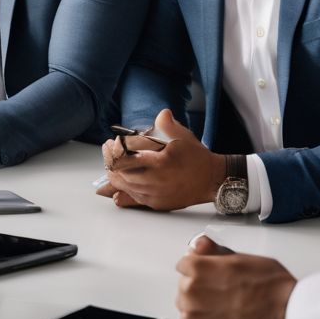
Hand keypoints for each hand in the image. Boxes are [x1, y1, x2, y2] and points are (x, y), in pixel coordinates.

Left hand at [101, 109, 223, 210]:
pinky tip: (116, 190)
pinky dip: (122, 193)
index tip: (111, 143)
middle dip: (110, 162)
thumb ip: (167, 124)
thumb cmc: (197, 158)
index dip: (113, 150)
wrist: (211, 180)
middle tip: (108, 152)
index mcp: (159, 163)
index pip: (125, 158)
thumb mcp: (183, 136)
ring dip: (114, 176)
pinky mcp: (156, 203)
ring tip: (112, 166)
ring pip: (124, 188)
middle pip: (120, 174)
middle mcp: (155, 181)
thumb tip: (161, 114)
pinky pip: (133, 200)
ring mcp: (155, 195)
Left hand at [176, 235, 294, 318]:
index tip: (206, 272)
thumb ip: (218, 253)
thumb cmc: (273, 287)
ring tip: (219, 305)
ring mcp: (196, 311)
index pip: (184, 263)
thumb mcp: (244, 258)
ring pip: (185, 305)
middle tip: (219, 290)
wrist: (285, 314)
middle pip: (184, 285)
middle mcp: (194, 289)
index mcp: (201, 266)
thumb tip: (203, 246)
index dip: (198, 267)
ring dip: (197, 305)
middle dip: (199, 286)